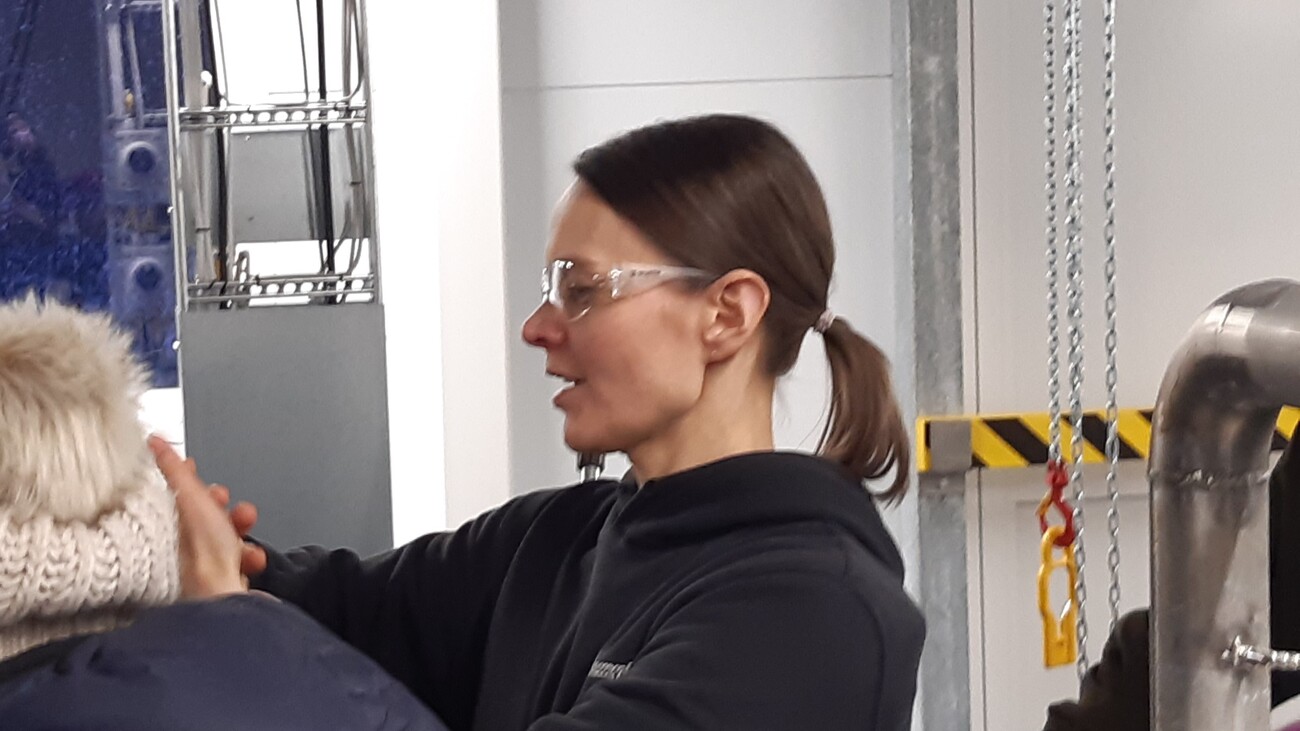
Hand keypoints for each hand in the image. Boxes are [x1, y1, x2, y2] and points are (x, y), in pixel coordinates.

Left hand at [149, 436, 260, 597]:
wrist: (225, 598)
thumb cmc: (205, 555)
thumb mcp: (190, 500)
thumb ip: (175, 470)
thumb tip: (154, 440)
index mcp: (175, 524)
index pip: (176, 495)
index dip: (190, 480)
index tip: (195, 467)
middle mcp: (187, 545)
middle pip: (208, 518)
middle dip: (227, 508)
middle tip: (232, 507)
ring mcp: (206, 565)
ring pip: (228, 540)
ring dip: (242, 534)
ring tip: (246, 537)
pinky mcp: (226, 583)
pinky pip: (242, 564)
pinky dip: (251, 559)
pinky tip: (252, 560)